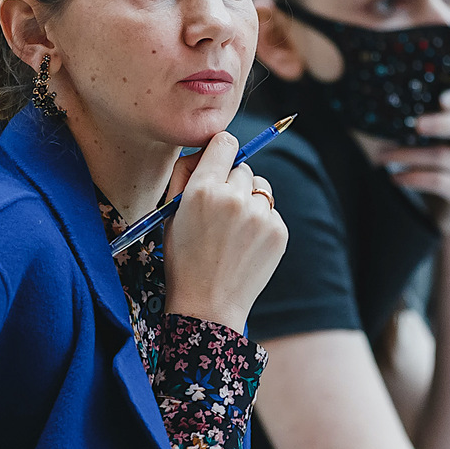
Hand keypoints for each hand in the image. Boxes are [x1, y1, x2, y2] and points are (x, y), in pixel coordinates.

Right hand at [162, 131, 288, 333]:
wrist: (207, 305)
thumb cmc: (183, 259)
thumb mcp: (171, 214)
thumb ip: (186, 176)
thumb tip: (205, 149)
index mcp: (203, 189)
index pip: (225, 142)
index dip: (220, 151)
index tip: (219, 161)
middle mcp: (234, 198)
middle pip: (242, 167)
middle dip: (232, 182)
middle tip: (219, 211)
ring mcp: (259, 215)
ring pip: (260, 188)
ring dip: (249, 200)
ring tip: (233, 230)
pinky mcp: (278, 231)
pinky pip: (271, 212)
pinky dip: (261, 222)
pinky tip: (244, 244)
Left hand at [376, 88, 449, 236]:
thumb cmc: (434, 173)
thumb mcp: (427, 148)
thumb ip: (415, 131)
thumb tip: (377, 115)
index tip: (440, 99)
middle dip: (440, 123)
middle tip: (415, 124)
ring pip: (442, 156)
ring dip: (407, 155)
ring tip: (381, 157)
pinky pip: (439, 181)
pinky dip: (413, 178)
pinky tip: (394, 179)